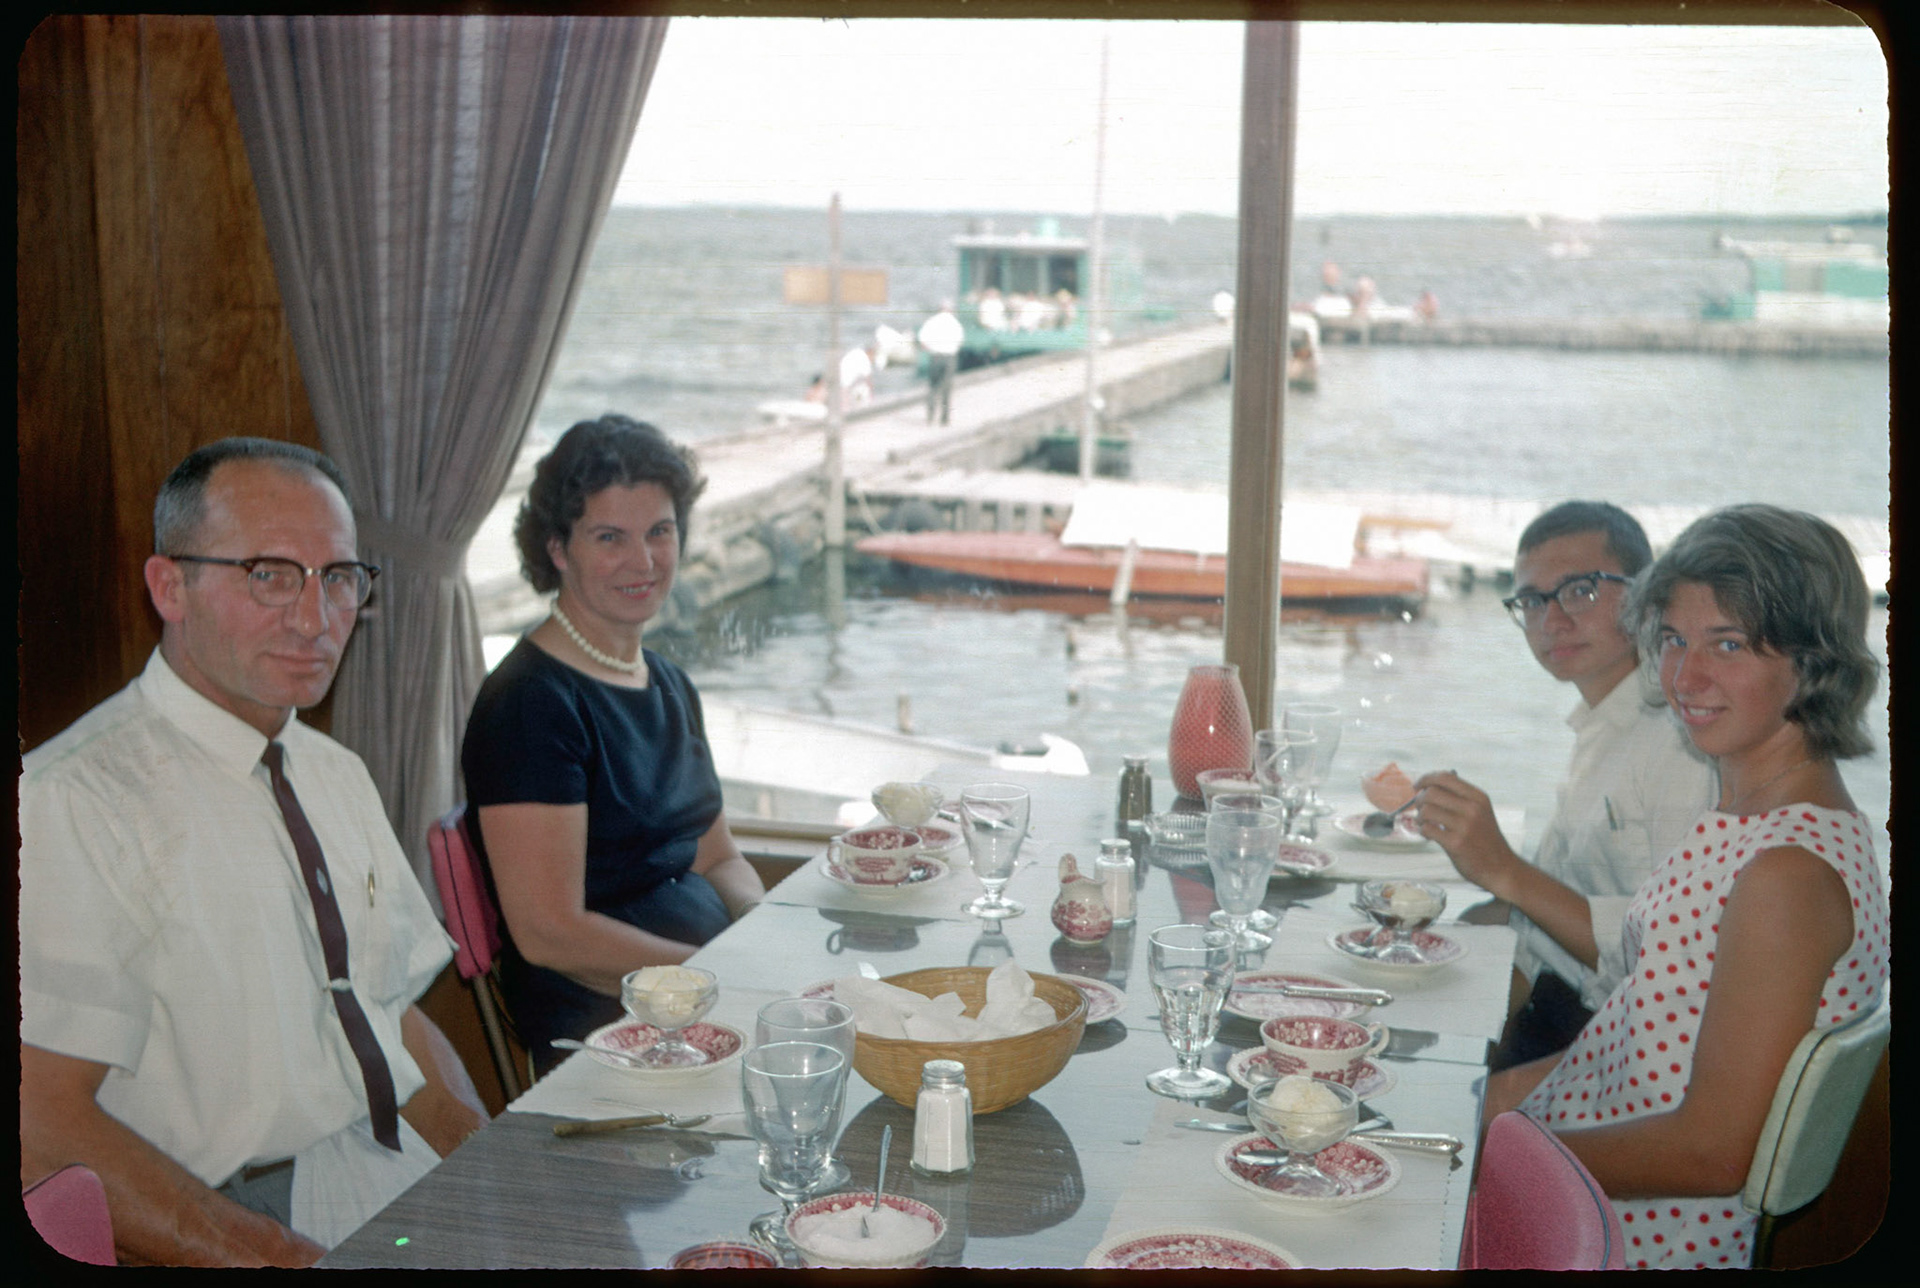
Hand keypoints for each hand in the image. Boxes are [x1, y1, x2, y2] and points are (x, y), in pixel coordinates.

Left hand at [1410, 771, 1520, 893]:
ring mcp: (1465, 826)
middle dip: (1419, 799)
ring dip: (1420, 817)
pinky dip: (1423, 831)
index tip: (1417, 786)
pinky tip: (1429, 835)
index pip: (1445, 777)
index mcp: (1478, 797)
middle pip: (1432, 792)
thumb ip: (1458, 798)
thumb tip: (1427, 786)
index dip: (1426, 779)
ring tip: (1424, 824)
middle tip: (1419, 809)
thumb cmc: (1484, 839)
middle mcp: (1473, 809)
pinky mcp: (1456, 843)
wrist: (1500, 867)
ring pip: (1427, 810)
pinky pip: (1427, 829)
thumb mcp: (1480, 812)